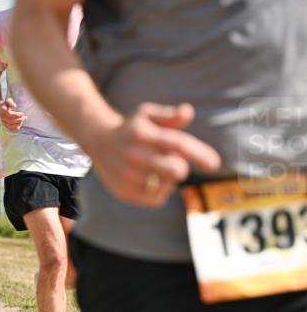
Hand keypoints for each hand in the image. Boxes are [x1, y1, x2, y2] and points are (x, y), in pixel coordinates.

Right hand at [0, 98, 26, 131]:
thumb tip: (14, 106)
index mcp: (2, 111)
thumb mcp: (8, 101)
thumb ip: (10, 102)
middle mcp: (2, 117)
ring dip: (19, 124)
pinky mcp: (6, 125)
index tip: (22, 113)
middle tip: (25, 117)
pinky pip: (11, 129)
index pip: (9, 114)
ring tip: (24, 119)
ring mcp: (3, 122)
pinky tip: (20, 124)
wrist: (0, 109)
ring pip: (11, 126)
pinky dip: (16, 128)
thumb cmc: (6, 104)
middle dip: (19, 119)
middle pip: (11, 121)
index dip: (17, 115)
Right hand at [86, 102, 221, 207]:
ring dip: (168, 178)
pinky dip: (160, 192)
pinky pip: (157, 199)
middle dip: (180, 167)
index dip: (199, 154)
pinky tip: (151, 181)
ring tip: (155, 169)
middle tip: (171, 162)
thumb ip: (169, 115)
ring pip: (167, 185)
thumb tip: (187, 111)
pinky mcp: (123, 192)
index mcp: (142, 133)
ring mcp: (126, 175)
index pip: (177, 144)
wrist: (97, 141)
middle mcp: (133, 155)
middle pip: (176, 170)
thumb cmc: (131, 128)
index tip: (214, 164)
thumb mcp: (146, 114)